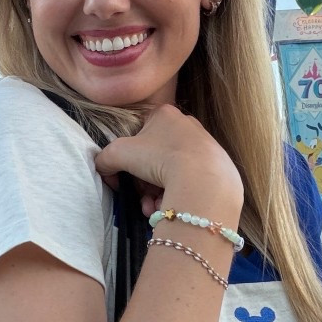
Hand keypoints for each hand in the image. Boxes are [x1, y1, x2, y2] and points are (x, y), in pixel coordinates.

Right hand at [95, 104, 241, 222]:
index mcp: (164, 114)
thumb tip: (104, 170)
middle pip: (153, 156)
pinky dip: (175, 195)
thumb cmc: (159, 157)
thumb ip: (105, 158)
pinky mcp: (217, 167)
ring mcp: (205, 146)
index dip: (128, 156)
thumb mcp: (119, 153)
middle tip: (140, 196)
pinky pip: (188, 181)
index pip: (138, 133)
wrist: (203, 180)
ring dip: (155, 193)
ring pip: (170, 172)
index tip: (124, 175)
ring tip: (153, 208)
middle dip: (142, 182)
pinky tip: (169, 208)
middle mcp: (187, 125)